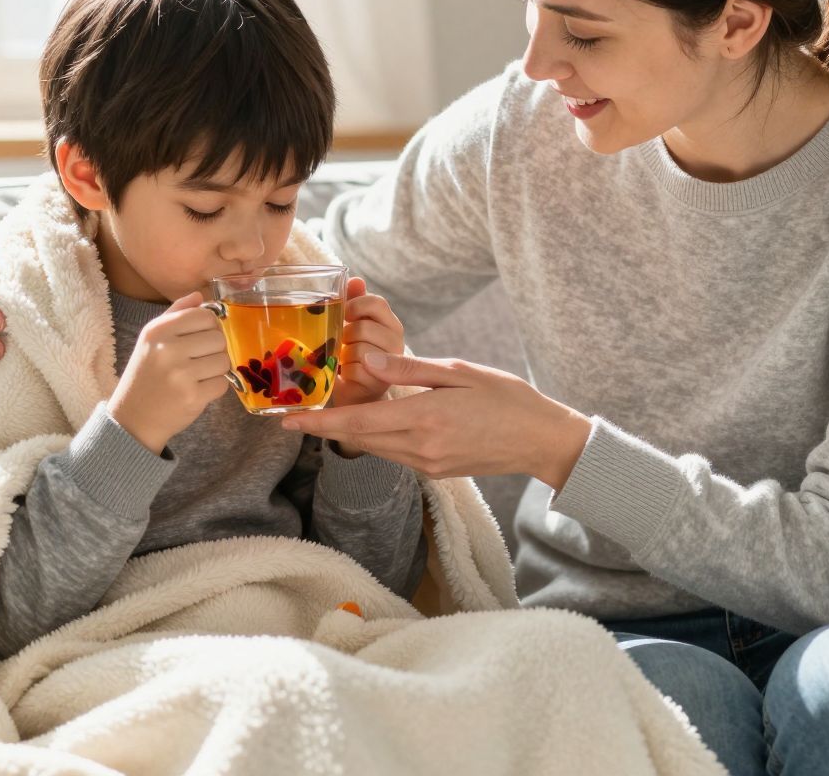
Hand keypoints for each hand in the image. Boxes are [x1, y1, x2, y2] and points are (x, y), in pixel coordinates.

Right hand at [107, 292, 232, 453]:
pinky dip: (215, 388)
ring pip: (223, 361)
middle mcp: (168, 349)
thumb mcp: (151, 339)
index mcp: (158, 331)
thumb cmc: (146, 374)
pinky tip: (198, 389)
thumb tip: (200, 296)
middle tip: (200, 360)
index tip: (202, 337)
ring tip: (199, 375)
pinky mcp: (192, 397)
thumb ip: (175, 313)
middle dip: (215, 349)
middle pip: (218, 338)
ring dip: (217, 369)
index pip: (204, 316)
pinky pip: (222, 384)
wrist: (133, 418)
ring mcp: (181, 374)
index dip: (210, 326)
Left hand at [282, 354, 592, 487]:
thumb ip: (409, 369)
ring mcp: (429, 463)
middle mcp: (422, 448)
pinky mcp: (436, 470)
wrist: (542, 441)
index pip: (359, 422)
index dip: (319, 422)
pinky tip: (372, 423)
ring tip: (323, 415)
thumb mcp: (458, 372)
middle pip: (360, 439)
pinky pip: (395, 453)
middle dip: (326, 427)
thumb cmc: (507, 397)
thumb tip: (367, 359)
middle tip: (293, 413)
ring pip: (376, 447)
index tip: (287, 420)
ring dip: (350, 433)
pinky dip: (377, 438)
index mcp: (425, 418)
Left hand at [331, 277, 404, 409]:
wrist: (353, 392)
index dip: (355, 305)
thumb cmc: (350, 355)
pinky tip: (347, 375)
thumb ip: (353, 301)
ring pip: (358, 350)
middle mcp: (396, 341)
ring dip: (343, 355)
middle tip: (342, 344)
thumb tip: (356, 280)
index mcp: (390, 323)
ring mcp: (391, 365)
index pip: (376, 302)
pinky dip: (344, 372)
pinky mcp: (380, 385)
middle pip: (362, 327)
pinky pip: (356, 370)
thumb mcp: (350, 324)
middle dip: (345, 336)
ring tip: (344, 361)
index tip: (344, 314)